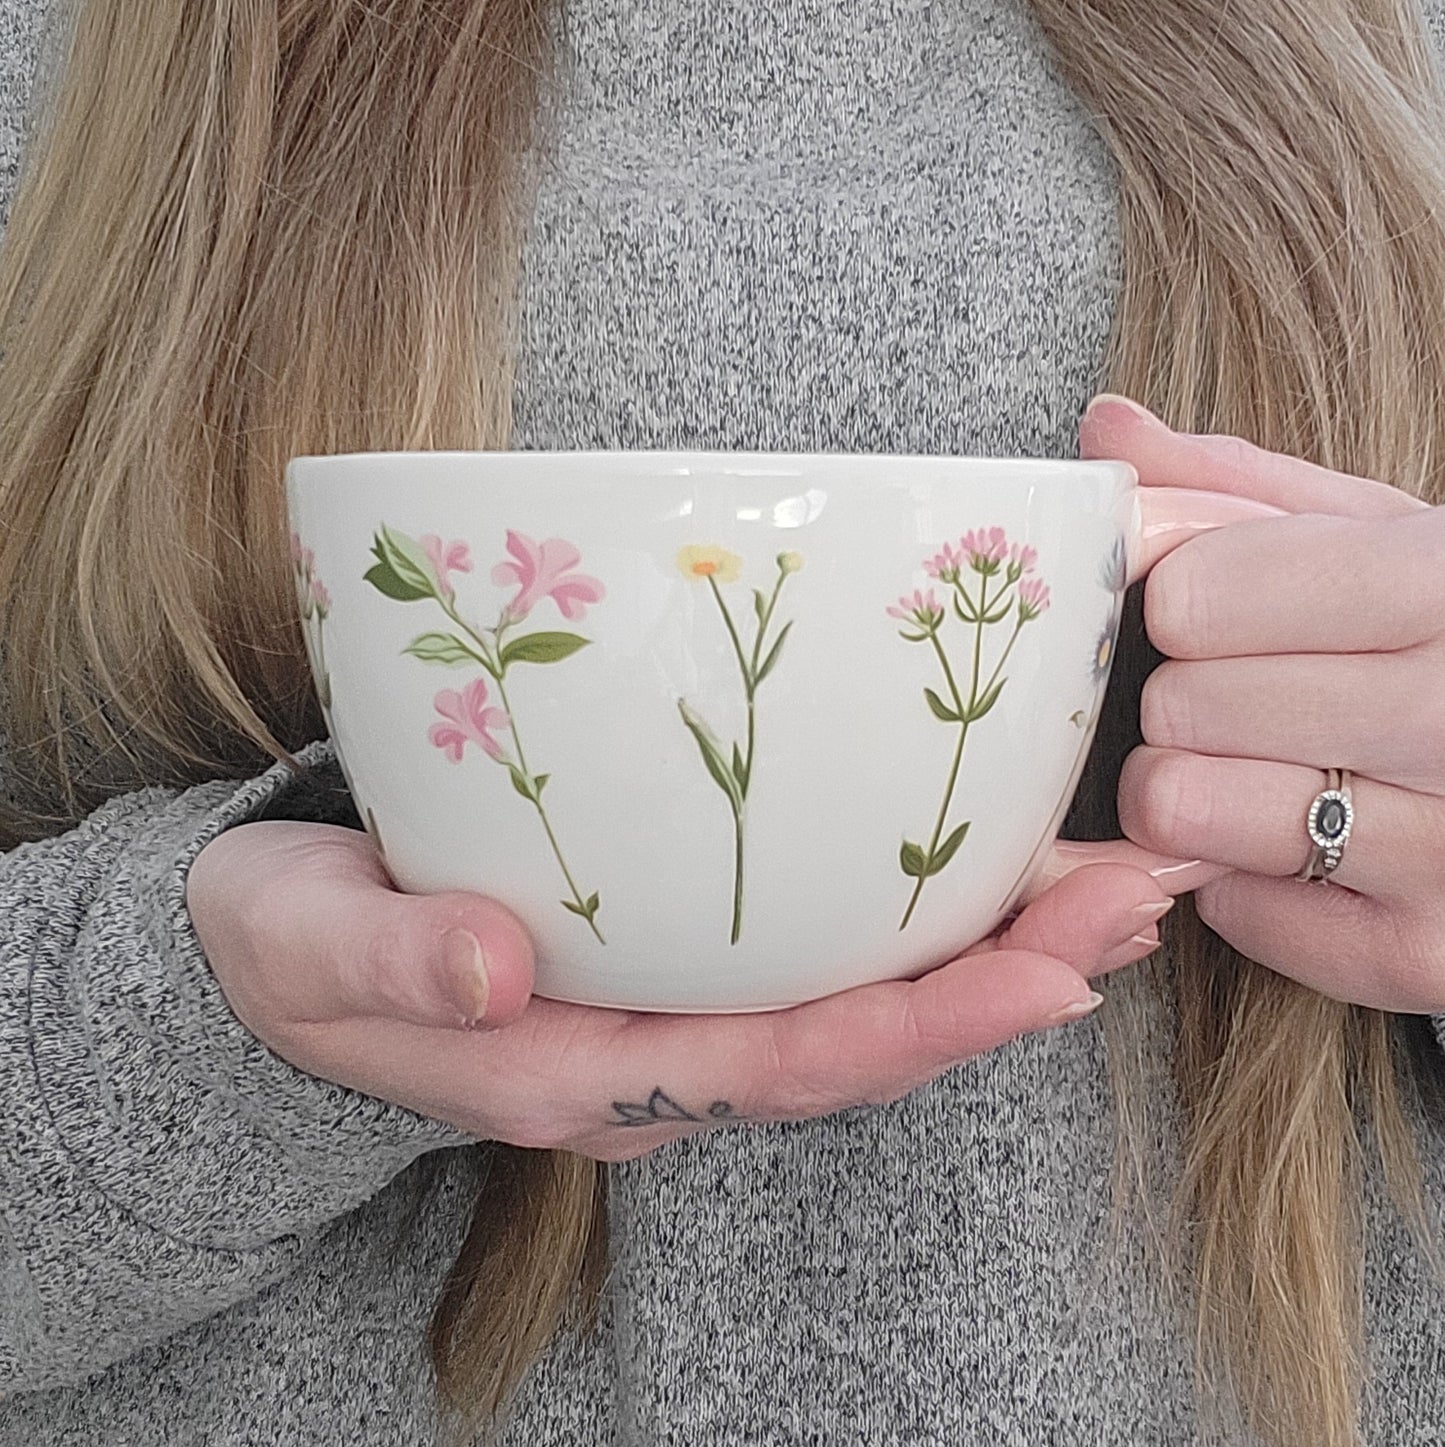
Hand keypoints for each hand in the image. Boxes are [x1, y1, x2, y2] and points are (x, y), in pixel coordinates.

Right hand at [188, 821, 1181, 1160]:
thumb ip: (387, 962)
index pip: (782, 1067)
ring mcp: (681, 1014)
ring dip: (996, 943)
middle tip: (1134, 898)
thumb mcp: (306, 947)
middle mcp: (661, 1060)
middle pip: (864, 1037)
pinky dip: (921, 911)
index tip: (1046, 975)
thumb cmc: (292, 950)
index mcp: (585, 1076)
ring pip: (865, 998)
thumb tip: (489, 965)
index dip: (919, 1025)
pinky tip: (991, 857)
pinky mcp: (685, 959)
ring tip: (1109, 876)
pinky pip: (825, 952)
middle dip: (1009, 978)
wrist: (277, 949)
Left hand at [1082, 394, 1444, 1012]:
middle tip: (1240, 702)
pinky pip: (1235, 912)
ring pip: (1183, 812)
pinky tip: (1310, 847)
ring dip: (1188, 794)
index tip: (1205, 615)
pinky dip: (1247, 884)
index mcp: (1440, 584)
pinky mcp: (1425, 954)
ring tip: (1259, 771)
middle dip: (1180, 703)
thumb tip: (1107, 427)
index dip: (1174, 607)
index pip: (1194, 598)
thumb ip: (1240, 487)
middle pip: (1175, 706)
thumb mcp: (1379, 539)